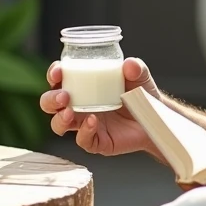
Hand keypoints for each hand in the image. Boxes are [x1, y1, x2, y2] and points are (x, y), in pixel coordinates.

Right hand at [40, 57, 163, 157]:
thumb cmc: (141, 93)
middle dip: (51, 99)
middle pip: (50, 103)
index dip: (54, 74)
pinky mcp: (96, 141)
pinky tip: (93, 122)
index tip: (57, 73)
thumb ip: (136, 68)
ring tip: (69, 112)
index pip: (59, 78)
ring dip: (60, 119)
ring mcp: (85, 124)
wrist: (156, 117)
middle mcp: (79, 105)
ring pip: (58, 125)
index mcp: (83, 86)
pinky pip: (83, 140)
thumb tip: (129, 64)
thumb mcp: (140, 76)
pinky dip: (84, 131)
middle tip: (63, 96)